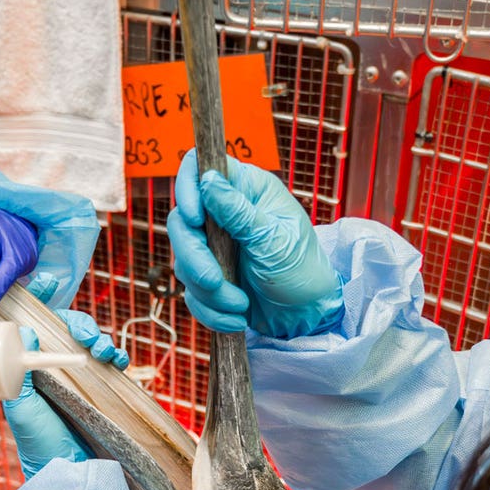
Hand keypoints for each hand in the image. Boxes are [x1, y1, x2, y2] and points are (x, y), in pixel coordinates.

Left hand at [5, 311, 126, 478]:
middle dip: (84, 328)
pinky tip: (119, 361)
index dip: (56, 318)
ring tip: (105, 352)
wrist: (70, 472)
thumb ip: (20, 376)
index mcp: (36, 372)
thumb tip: (27, 333)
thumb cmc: (40, 444)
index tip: (62, 313)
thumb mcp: (23, 409)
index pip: (46, 332)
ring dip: (103, 340)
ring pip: (94, 346)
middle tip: (89, 339)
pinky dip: (118, 357)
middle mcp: (58, 373)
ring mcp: (82, 382)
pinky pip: (112, 366)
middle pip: (73, 334)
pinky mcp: (102, 393)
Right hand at [167, 149, 343, 338]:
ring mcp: (212, 246)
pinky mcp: (207, 275)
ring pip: (183, 261)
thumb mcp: (273, 238)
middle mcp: (223, 213)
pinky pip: (189, 291)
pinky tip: (235, 319)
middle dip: (195, 258)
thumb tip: (208, 180)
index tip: (193, 218)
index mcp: (245, 190)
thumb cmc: (302, 267)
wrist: (308, 313)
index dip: (187, 188)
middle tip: (214, 282)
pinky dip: (209, 309)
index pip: (201, 170)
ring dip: (208, 290)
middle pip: (181, 224)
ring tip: (240, 304)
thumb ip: (238, 212)